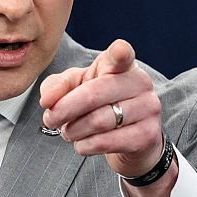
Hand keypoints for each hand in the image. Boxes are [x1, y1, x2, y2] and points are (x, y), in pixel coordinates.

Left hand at [39, 39, 165, 177]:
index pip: (122, 56)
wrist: (131, 138)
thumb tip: (47, 100)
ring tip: (68, 132)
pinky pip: (106, 142)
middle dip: (64, 109)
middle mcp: (140, 83)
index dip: (120, 53)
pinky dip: (85, 146)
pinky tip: (82, 144)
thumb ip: (59, 86)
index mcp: (122, 65)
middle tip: (50, 119)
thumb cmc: (100, 105)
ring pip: (98, 121)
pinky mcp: (148, 135)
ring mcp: (148, 109)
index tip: (119, 50)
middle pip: (93, 95)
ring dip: (73, 131)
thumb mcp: (77, 88)